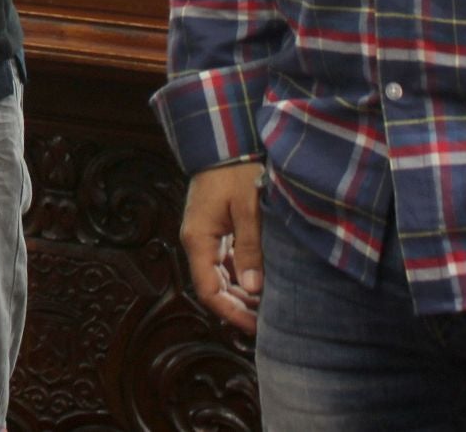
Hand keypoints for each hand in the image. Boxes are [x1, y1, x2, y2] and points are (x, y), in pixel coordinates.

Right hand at [180, 160, 264, 333]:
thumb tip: (253, 288)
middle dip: (239, 306)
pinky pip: (226, 261)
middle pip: (213, 286)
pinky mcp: (216, 228)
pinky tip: (262, 280)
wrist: (226, 139)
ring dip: (241, 292)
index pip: (208, 290)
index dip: (231, 313)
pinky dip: (241, 275)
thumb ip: (251, 249)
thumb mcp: (248, 208)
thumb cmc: (236, 169)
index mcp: (198, 239)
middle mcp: (197, 241)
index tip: (256, 327)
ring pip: (220, 276)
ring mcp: (206, 235)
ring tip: (269, 304)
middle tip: (269, 320)